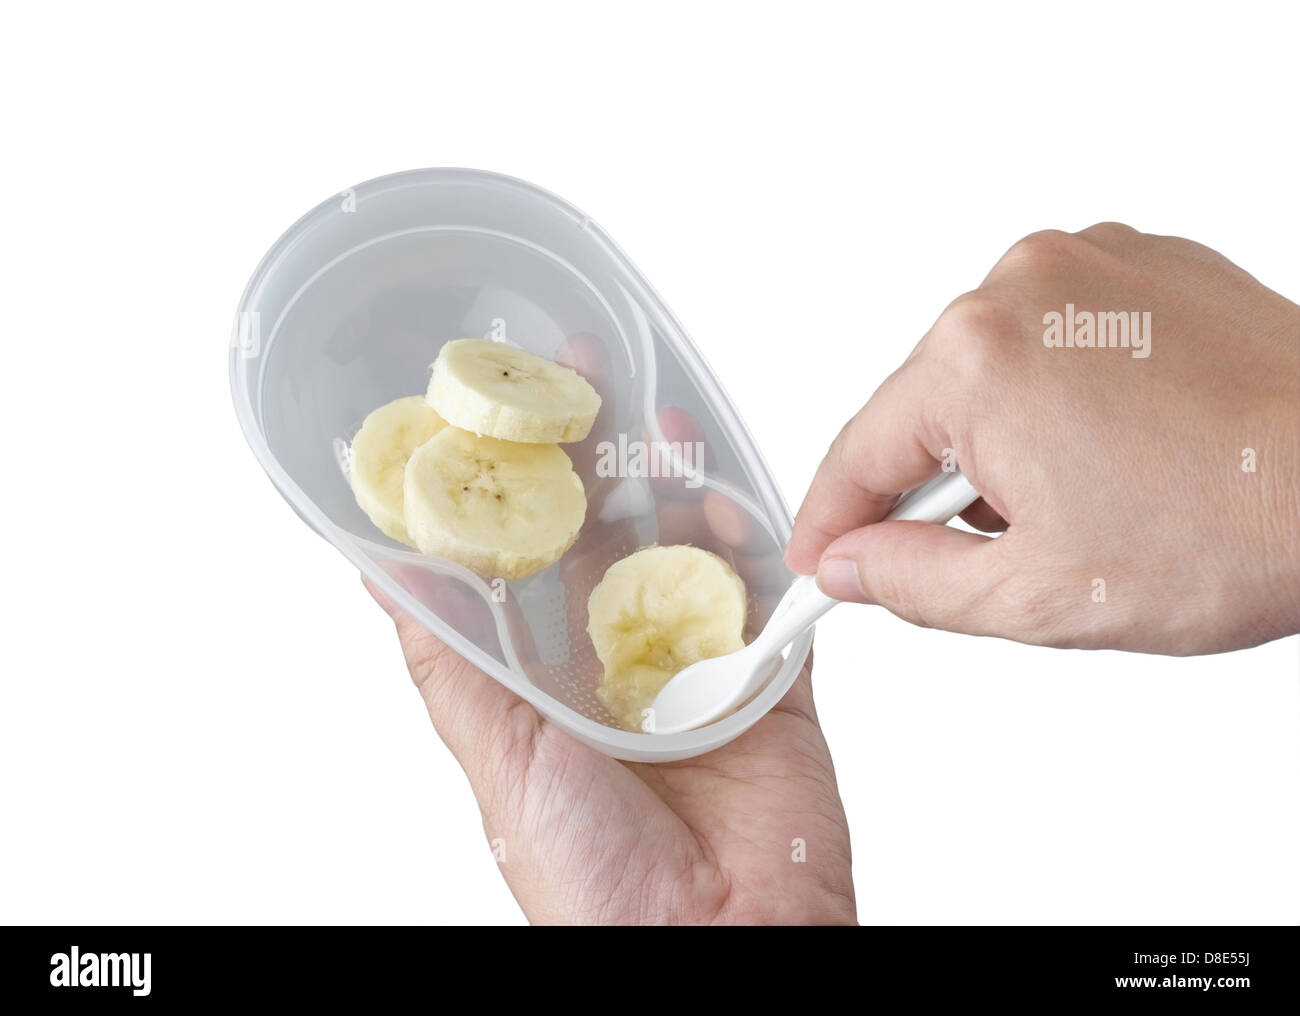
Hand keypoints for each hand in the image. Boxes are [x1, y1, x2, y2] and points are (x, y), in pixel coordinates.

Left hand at [365, 340, 853, 924]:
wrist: (716, 946)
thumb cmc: (589, 871)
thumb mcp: (496, 752)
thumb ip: (446, 657)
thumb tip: (377, 568)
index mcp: (551, 681)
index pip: (534, 558)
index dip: (523, 482)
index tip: (509, 410)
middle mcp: (622, 667)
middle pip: (614, 538)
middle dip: (601, 456)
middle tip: (590, 374)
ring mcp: (700, 669)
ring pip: (691, 551)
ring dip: (678, 484)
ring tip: (662, 421)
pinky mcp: (770, 684)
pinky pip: (768, 598)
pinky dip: (757, 545)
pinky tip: (728, 500)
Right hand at [786, 223, 1299, 653]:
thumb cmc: (1236, 527)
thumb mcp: (1040, 596)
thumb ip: (912, 583)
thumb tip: (852, 563)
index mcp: (976, 359)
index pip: (860, 452)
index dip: (833, 522)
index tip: (822, 559)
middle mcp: (1020, 285)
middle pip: (926, 408)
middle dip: (940, 489)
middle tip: (997, 553)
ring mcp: (1086, 260)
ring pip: (990, 372)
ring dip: (1005, 441)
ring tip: (1088, 499)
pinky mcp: (1142, 262)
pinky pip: (1056, 335)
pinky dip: (1060, 395)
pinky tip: (1117, 450)